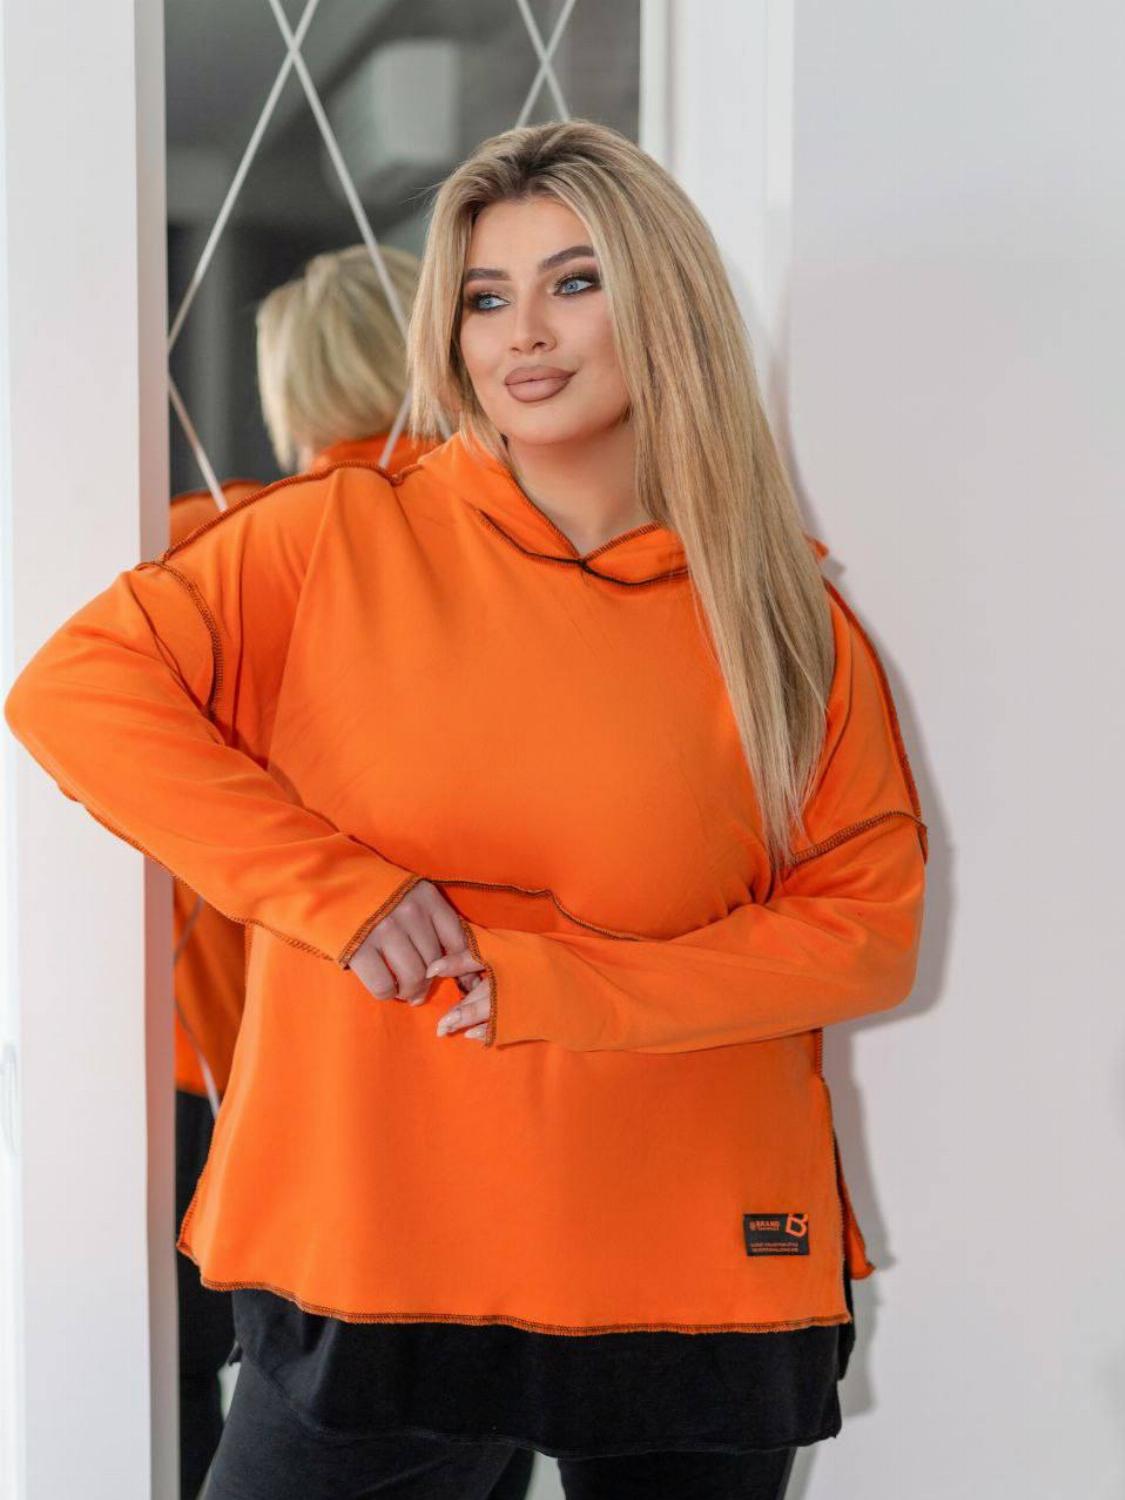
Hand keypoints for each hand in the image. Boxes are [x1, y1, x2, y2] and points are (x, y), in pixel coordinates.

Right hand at [345, 880, 492, 1041]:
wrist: (322, 879)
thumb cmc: (369, 892)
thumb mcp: (406, 894)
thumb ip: (429, 919)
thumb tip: (452, 964)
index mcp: (426, 897)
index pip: (458, 939)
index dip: (458, 965)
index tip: (454, 977)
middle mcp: (410, 912)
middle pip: (435, 963)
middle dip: (429, 982)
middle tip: (419, 988)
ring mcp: (385, 931)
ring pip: (414, 978)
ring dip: (410, 991)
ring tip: (404, 991)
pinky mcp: (360, 949)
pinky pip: (384, 985)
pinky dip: (388, 993)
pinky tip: (385, 988)